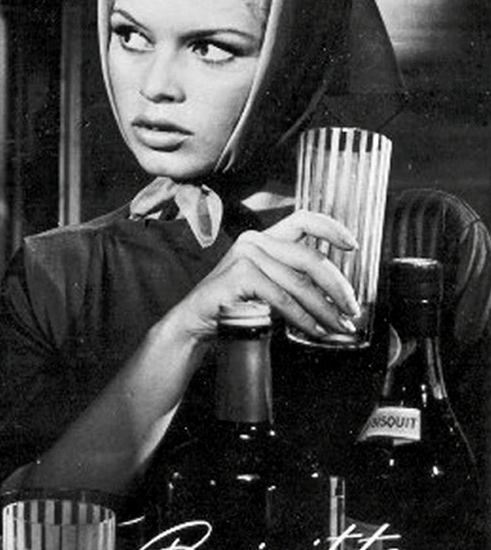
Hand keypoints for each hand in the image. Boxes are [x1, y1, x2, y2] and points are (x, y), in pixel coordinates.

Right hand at [172, 210, 359, 341]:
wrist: (197, 321)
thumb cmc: (234, 305)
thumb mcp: (268, 285)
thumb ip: (295, 279)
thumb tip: (337, 296)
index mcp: (265, 238)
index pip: (304, 219)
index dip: (332, 228)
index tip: (353, 246)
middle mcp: (255, 241)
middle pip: (310, 257)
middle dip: (338, 286)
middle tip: (352, 310)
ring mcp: (246, 255)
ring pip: (299, 282)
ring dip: (324, 309)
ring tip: (338, 327)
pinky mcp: (240, 275)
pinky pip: (282, 298)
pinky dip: (302, 318)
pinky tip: (314, 330)